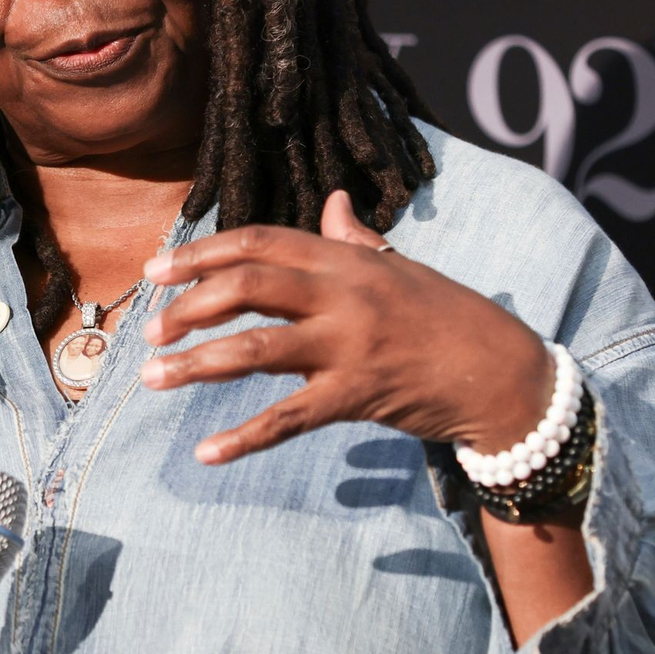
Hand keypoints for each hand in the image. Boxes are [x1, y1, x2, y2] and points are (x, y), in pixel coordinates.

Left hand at [140, 189, 554, 464]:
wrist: (504, 373)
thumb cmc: (445, 315)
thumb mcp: (399, 267)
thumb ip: (355, 238)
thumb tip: (333, 200)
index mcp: (345, 259)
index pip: (259, 242)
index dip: (201, 253)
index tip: (156, 270)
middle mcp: (343, 294)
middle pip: (249, 286)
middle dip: (189, 305)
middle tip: (150, 332)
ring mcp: (350, 345)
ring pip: (257, 350)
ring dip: (197, 364)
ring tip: (153, 378)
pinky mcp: (359, 396)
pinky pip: (290, 418)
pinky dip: (245, 437)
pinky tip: (206, 453)